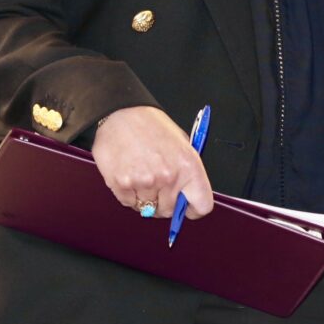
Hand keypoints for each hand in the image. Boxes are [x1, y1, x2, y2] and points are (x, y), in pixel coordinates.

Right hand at [92, 106, 213, 220]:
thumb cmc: (151, 126)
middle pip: (169, 210)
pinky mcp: (122, 185)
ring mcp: (144, 182)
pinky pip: (129, 204)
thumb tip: (186, 197)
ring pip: (148, 209)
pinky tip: (129, 175)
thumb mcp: (181, 143)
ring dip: (145, 197)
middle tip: (157, 185)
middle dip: (164, 202)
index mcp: (189, 165)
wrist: (121, 112)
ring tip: (141, 174)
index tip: (187, 208)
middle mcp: (168, 176)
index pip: (202, 205)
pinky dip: (129, 195)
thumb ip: (186, 172)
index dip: (194, 209)